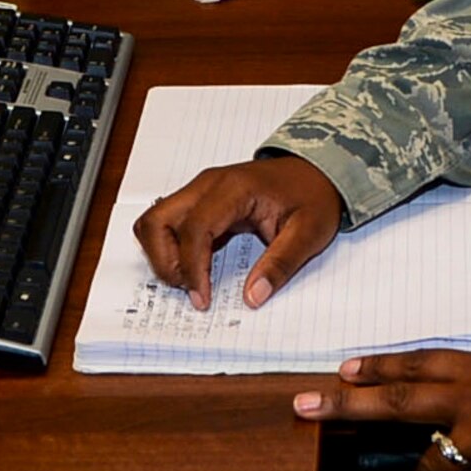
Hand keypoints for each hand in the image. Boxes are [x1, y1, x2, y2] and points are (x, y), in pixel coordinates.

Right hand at [132, 155, 342, 309]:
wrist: (316, 172)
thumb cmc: (313, 197)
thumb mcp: (309, 233)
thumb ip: (281, 264)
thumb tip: (253, 298)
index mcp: (235, 188)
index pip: (195, 228)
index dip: (192, 268)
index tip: (203, 299)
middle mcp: (208, 184)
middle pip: (157, 220)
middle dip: (164, 261)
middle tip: (192, 289)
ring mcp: (200, 190)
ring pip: (154, 221)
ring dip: (162, 254)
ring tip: (192, 280)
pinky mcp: (200, 200)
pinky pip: (168, 223)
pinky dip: (170, 248)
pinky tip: (196, 268)